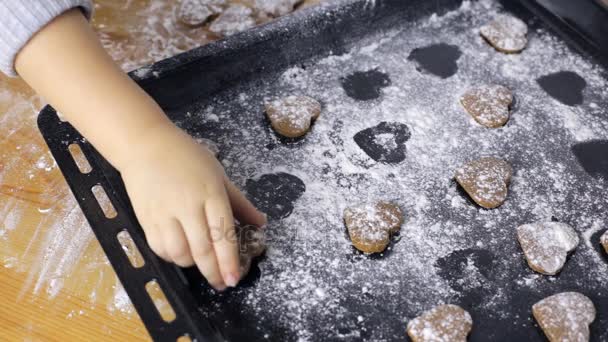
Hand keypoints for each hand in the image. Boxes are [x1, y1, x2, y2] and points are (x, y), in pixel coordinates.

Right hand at [119, 123, 265, 289]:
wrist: (145, 145)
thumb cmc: (186, 157)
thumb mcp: (218, 174)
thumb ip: (239, 202)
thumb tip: (260, 222)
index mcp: (210, 193)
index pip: (223, 233)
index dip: (229, 260)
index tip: (234, 278)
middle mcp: (188, 205)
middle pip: (202, 249)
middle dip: (214, 272)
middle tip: (222, 283)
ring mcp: (164, 213)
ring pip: (180, 253)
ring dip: (193, 265)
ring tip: (201, 264)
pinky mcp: (146, 218)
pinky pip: (159, 248)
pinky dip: (172, 257)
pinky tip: (180, 254)